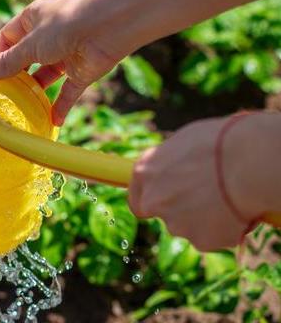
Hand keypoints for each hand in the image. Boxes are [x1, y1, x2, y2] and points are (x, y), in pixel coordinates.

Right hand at [0, 0, 122, 125]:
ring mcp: (66, 54)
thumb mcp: (30, 45)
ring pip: (46, 77)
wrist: (110, 26)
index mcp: (33, 19)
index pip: (7, 38)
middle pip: (25, 59)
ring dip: (35, 93)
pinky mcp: (82, 71)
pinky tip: (51, 121)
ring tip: (21, 110)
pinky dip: (61, 106)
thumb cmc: (66, 25)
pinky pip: (68, 92)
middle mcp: (48, 36)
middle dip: (14, 76)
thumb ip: (7, 62)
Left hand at [128, 117, 263, 250]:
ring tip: (229, 198)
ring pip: (190, 227)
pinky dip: (224, 230)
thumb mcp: (184, 144)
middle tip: (208, 199)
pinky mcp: (200, 241)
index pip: (137, 200)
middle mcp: (153, 200)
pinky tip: (237, 210)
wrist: (246, 162)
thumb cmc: (219, 143)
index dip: (153, 201)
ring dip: (205, 219)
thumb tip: (178, 170)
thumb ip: (172, 165)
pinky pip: (213, 238)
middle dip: (182, 211)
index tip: (165, 201)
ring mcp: (175, 224)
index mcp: (144, 172)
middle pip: (164, 215)